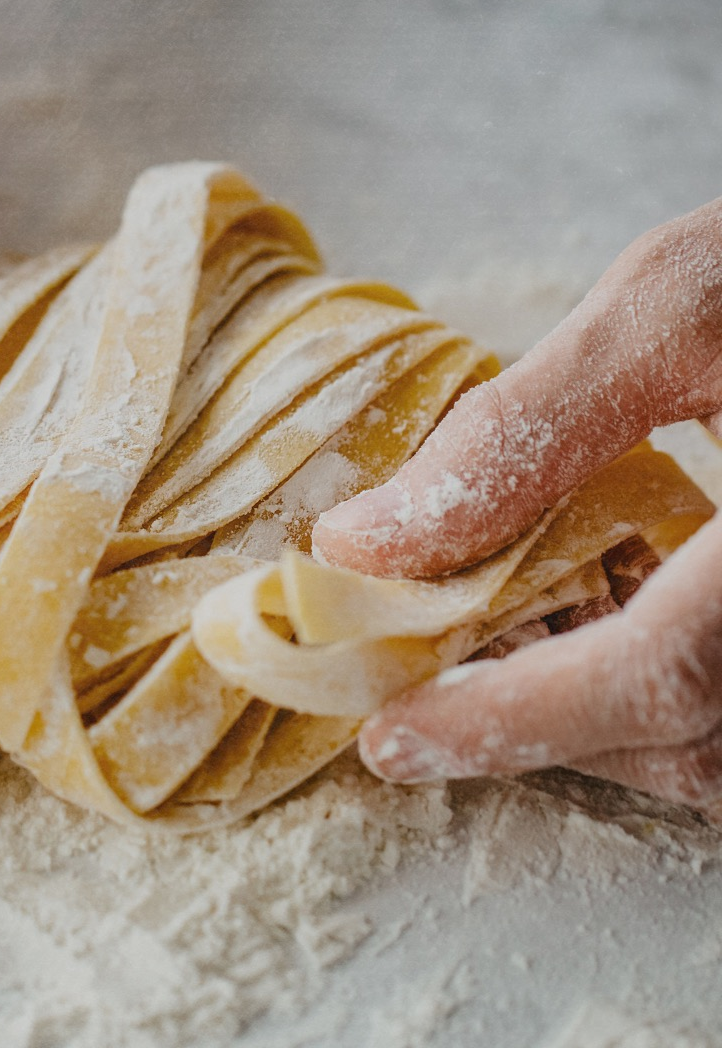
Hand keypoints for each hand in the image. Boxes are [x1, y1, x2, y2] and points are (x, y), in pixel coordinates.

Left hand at [313, 196, 721, 812]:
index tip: (390, 738)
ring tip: (502, 630)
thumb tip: (368, 541)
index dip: (513, 718)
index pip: (661, 675)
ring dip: (594, 710)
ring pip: (718, 746)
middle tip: (426, 672)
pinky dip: (655, 683)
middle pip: (689, 737)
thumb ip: (527, 429)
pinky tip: (597, 610)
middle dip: (537, 718)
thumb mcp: (676, 309)